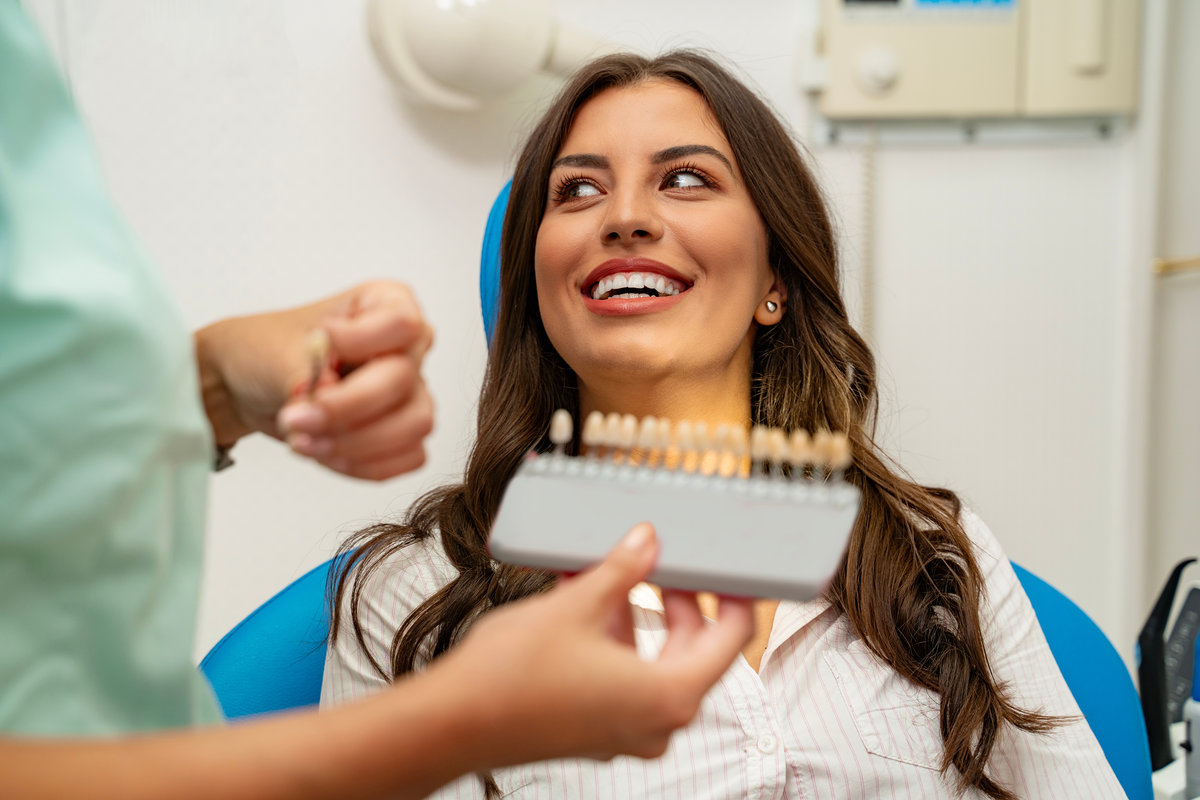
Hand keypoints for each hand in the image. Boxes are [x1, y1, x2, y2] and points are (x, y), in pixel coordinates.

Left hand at [194, 280, 433, 479]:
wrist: (249, 385)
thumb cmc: (267, 350)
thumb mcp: (277, 349)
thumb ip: (304, 370)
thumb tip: (328, 395)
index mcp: (385, 304)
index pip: (402, 323)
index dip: (363, 341)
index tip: (322, 344)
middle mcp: (406, 347)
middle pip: (403, 380)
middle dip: (346, 408)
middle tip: (295, 419)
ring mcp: (411, 391)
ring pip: (414, 424)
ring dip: (355, 443)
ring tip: (303, 442)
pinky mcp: (403, 430)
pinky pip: (409, 455)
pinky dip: (364, 464)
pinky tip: (327, 455)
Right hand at [440, 523, 754, 769]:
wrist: (451, 723)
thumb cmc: (510, 680)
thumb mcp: (577, 606)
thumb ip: (622, 570)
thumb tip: (646, 543)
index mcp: (669, 695)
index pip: (733, 638)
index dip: (738, 596)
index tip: (734, 571)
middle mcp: (656, 723)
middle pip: (695, 651)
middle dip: (681, 602)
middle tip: (663, 564)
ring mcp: (626, 732)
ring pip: (656, 663)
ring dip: (641, 618)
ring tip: (611, 577)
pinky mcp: (598, 731)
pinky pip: (626, 680)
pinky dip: (616, 642)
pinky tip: (586, 605)